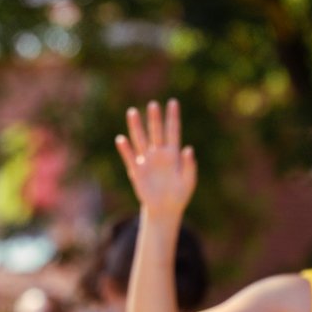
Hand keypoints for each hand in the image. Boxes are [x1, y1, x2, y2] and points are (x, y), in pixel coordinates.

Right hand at [115, 98, 195, 215]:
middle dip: (154, 119)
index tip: (173, 102)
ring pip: (140, 140)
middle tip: (153, 104)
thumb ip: (189, 165)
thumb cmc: (179, 194)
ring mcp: (147, 161)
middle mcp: (159, 154)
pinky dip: (126, 149)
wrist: (165, 209)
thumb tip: (188, 149)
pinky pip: (130, 158)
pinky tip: (121, 139)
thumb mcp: (188, 181)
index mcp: (173, 154)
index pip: (173, 131)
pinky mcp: (137, 171)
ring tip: (132, 112)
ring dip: (136, 127)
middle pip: (156, 132)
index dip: (173, 117)